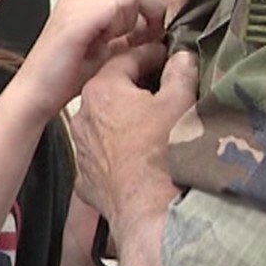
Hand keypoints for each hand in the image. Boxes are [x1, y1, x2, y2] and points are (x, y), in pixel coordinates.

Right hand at [17, 0, 167, 115]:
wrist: (35, 95)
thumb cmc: (63, 77)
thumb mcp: (104, 50)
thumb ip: (125, 34)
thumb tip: (155, 31)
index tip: (146, 28)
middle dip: (146, 10)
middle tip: (145, 38)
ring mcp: (76, 2)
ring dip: (137, 17)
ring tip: (126, 43)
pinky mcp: (77, 16)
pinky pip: (118, 3)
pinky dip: (126, 24)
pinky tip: (114, 43)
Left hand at [69, 46, 198, 220]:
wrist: (151, 211)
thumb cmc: (164, 154)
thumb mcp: (181, 102)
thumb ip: (181, 72)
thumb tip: (182, 59)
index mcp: (102, 91)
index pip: (127, 60)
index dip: (151, 55)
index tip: (167, 56)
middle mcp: (83, 118)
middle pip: (113, 92)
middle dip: (138, 89)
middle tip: (165, 91)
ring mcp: (83, 151)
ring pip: (106, 126)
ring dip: (127, 123)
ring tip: (155, 128)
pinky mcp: (87, 180)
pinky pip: (103, 159)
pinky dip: (119, 156)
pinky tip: (140, 159)